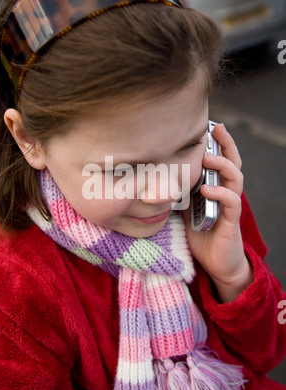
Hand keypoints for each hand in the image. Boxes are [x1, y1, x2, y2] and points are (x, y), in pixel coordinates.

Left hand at [183, 123, 252, 302]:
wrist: (216, 263)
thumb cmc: (200, 233)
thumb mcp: (186, 208)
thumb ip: (180, 192)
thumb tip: (155, 177)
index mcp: (215, 187)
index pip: (220, 160)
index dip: (217, 143)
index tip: (208, 126)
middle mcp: (225, 193)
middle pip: (233, 163)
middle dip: (226, 144)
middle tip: (217, 128)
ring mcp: (229, 206)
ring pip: (235, 179)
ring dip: (222, 165)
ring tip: (208, 158)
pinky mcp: (231, 221)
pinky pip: (231, 203)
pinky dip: (220, 194)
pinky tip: (207, 189)